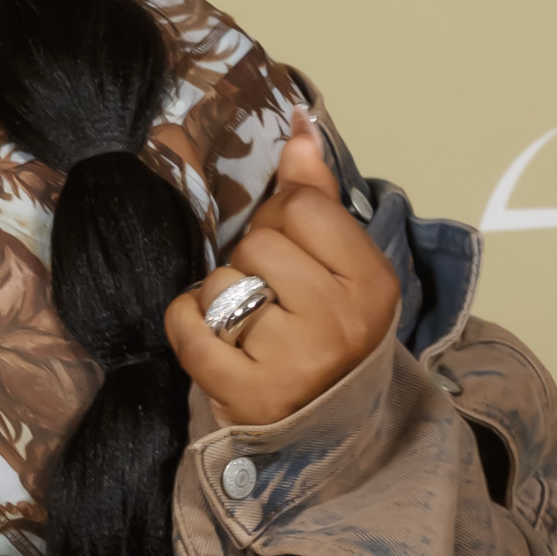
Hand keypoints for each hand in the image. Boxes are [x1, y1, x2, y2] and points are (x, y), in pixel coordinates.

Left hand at [167, 111, 398, 427]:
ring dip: (219, 299)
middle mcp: (339, 322)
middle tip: (268, 296)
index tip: (291, 251)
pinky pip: (189, 330)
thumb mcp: (340, 269)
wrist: (324, 428)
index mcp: (371, 282)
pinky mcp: (248, 394)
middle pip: (259, 244)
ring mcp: (294, 361)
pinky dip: (184, 324)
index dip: (282, 220)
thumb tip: (299, 127)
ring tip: (246, 326)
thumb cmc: (327, 336)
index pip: (303, 207)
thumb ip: (317, 197)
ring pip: (221, 285)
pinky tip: (205, 335)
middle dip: (251, 262)